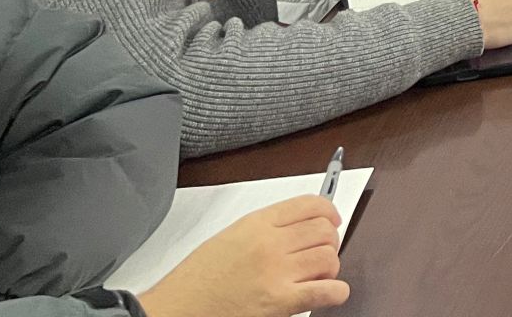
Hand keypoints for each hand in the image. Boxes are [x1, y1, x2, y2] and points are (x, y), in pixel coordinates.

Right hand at [139, 196, 347, 316]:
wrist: (175, 309)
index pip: (310, 204)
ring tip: (318, 276)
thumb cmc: (197, 279)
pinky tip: (330, 293)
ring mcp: (276, 272)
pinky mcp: (279, 302)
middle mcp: (270, 243)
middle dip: (330, 241)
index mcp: (257, 223)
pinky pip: (326, 291)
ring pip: (329, 258)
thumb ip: (266, 229)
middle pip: (324, 230)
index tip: (333, 220)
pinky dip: (336, 292)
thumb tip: (301, 227)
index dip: (329, 212)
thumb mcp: (230, 237)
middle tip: (323, 252)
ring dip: (330, 267)